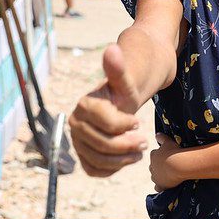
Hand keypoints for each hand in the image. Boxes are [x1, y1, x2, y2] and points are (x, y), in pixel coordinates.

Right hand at [69, 44, 146, 176]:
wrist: (117, 101)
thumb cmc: (123, 90)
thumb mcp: (125, 80)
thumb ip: (118, 69)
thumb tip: (113, 49)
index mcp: (84, 106)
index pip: (108, 125)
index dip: (127, 126)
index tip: (138, 122)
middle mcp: (74, 124)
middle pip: (104, 145)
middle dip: (128, 145)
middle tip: (144, 141)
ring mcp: (76, 140)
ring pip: (99, 161)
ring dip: (123, 160)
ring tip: (138, 151)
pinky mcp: (81, 154)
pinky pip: (94, 170)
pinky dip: (112, 169)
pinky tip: (126, 159)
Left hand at [150, 133, 183, 190]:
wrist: (178, 165)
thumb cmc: (174, 151)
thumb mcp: (168, 141)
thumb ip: (162, 138)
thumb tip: (157, 134)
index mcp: (153, 155)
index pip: (154, 154)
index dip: (160, 155)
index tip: (167, 155)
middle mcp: (152, 166)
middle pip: (153, 166)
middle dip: (158, 165)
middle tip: (168, 165)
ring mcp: (155, 177)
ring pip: (154, 176)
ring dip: (159, 175)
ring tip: (168, 174)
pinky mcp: (160, 185)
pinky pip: (158, 187)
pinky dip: (160, 186)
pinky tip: (165, 185)